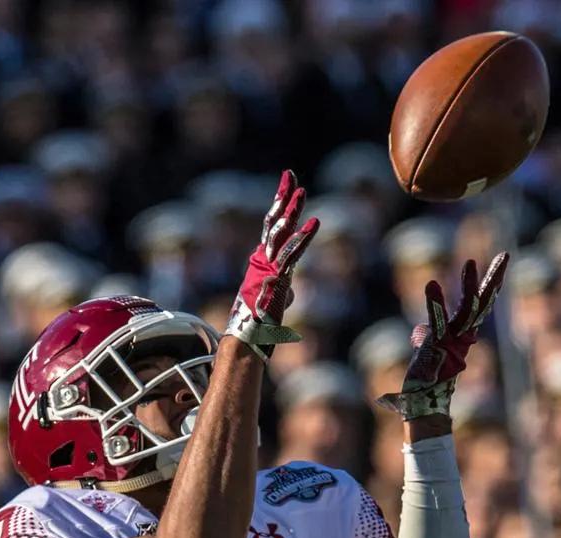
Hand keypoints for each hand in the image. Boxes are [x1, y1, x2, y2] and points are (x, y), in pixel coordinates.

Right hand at [225, 169, 319, 356]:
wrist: (246, 340)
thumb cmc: (258, 325)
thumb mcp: (273, 302)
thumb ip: (281, 289)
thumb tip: (288, 290)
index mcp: (262, 262)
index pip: (271, 229)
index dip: (279, 206)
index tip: (287, 186)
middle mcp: (262, 260)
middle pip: (274, 223)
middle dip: (283, 198)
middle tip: (290, 174)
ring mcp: (267, 269)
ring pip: (280, 234)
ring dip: (292, 211)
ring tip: (302, 191)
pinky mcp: (275, 279)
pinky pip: (291, 254)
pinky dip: (303, 239)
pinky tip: (315, 224)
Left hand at [379, 254, 508, 419]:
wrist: (424, 400)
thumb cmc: (427, 375)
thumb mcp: (427, 349)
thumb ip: (427, 335)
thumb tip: (420, 331)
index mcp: (463, 333)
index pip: (480, 304)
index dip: (491, 283)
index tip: (502, 261)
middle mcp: (463, 335)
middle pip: (482, 303)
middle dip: (494, 279)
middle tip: (505, 256)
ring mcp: (453, 340)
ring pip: (467, 310)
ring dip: (469, 286)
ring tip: (470, 262)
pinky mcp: (439, 344)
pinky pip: (438, 320)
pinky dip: (435, 303)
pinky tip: (432, 284)